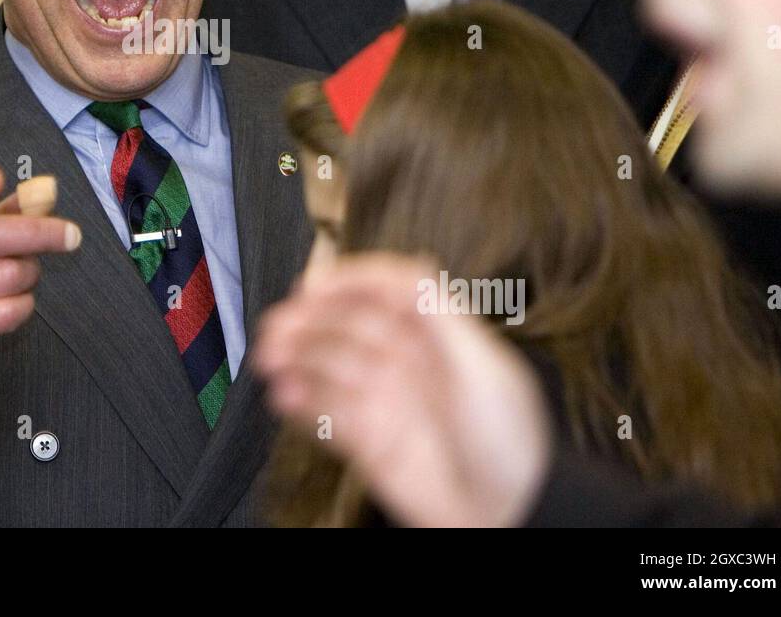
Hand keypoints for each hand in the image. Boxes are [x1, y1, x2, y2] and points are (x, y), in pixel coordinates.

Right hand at [252, 255, 552, 527]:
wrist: (510, 513)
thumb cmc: (510, 441)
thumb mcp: (484, 367)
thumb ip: (440, 315)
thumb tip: (408, 267)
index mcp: (435, 334)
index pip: (385, 289)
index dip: (348, 281)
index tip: (312, 286)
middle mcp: (406, 361)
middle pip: (347, 325)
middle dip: (309, 321)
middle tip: (276, 327)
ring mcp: (385, 399)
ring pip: (329, 366)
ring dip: (297, 358)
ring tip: (269, 360)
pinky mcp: (369, 439)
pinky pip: (325, 413)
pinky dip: (301, 402)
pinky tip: (284, 395)